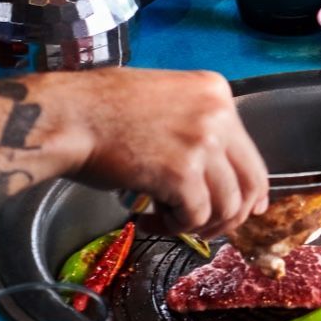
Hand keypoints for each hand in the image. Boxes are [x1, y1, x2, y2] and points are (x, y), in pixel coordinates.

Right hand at [50, 69, 268, 238]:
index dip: (250, 189)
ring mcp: (204, 143)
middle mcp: (218, 115)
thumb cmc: (102, 108)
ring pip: (227, 205)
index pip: (249, 152)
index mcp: (216, 92)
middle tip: (211, 229)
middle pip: (250, 182)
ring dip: (200, 224)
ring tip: (170, 223)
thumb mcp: (164, 98)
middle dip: (234, 215)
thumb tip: (216, 167)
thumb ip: (196, 125)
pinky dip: (174, 227)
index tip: (246, 208)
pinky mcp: (183, 173)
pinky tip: (150, 219)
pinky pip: (195, 216)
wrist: (69, 115)